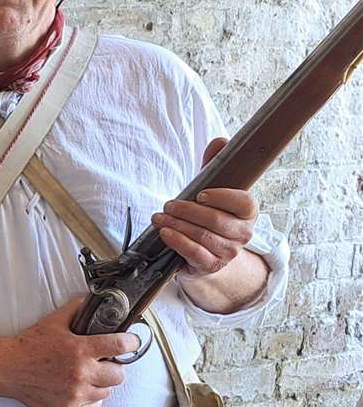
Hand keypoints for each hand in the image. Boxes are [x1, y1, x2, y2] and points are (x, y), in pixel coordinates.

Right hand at [0, 299, 143, 406]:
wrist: (7, 369)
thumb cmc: (29, 345)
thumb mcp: (53, 321)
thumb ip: (76, 310)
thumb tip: (94, 301)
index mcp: (80, 350)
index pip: (121, 346)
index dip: (130, 342)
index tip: (130, 342)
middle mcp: (81, 373)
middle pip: (119, 375)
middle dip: (113, 366)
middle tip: (101, 362)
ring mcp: (75, 394)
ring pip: (106, 391)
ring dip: (100, 383)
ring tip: (87, 375)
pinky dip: (91, 399)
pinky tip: (80, 389)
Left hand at [153, 138, 257, 278]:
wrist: (204, 251)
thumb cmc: (208, 214)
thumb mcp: (211, 188)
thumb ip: (215, 165)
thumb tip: (220, 141)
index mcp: (248, 212)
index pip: (244, 203)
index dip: (223, 198)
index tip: (200, 194)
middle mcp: (244, 233)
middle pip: (216, 221)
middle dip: (187, 211)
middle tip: (168, 205)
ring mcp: (229, 252)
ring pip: (202, 236)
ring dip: (177, 225)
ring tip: (158, 217)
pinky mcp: (212, 265)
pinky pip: (195, 254)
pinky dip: (178, 242)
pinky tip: (165, 233)